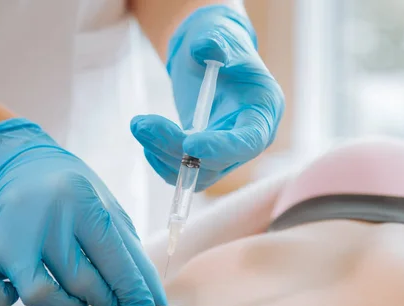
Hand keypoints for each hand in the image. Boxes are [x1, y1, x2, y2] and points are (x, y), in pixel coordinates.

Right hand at [0, 118, 165, 305]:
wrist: (20, 165)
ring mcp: (8, 235)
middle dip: (108, 305)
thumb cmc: (75, 195)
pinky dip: (6, 303)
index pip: (117, 263)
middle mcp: (45, 216)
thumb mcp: (109, 211)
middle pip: (83, 283)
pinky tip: (19, 288)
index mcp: (83, 201)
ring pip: (41, 297)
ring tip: (76, 297)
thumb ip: (131, 255)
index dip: (135, 300)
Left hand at [131, 5, 284, 190]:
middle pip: (219, 161)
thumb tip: (206, 49)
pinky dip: (162, 161)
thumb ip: (216, 41)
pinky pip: (185, 172)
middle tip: (143, 125)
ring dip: (164, 154)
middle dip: (177, 148)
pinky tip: (147, 138)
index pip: (249, 141)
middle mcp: (249, 137)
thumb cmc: (220, 42)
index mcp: (263, 110)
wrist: (207, 53)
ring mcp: (227, 150)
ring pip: (198, 171)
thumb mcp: (220, 35)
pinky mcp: (206, 155)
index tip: (189, 145)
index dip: (221, 148)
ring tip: (139, 125)